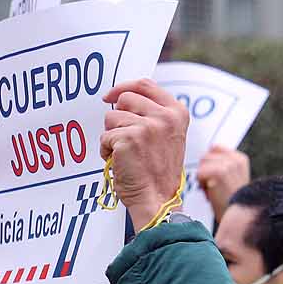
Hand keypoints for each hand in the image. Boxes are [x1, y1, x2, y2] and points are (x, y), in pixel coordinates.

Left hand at [101, 79, 190, 230]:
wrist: (158, 199)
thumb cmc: (159, 171)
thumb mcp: (169, 135)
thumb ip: (155, 114)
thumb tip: (124, 96)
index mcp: (177, 113)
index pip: (145, 85)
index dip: (124, 87)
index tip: (110, 96)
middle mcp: (165, 117)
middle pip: (125, 98)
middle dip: (118, 117)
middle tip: (126, 138)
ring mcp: (148, 127)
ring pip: (111, 117)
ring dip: (112, 136)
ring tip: (126, 154)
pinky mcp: (129, 139)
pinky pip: (105, 137)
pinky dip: (107, 150)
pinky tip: (120, 162)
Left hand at [196, 145, 250, 222]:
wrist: (238, 216)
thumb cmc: (232, 202)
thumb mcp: (233, 178)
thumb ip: (222, 165)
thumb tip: (205, 156)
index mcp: (241, 159)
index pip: (215, 148)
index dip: (210, 163)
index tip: (215, 177)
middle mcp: (236, 159)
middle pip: (206, 156)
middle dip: (206, 171)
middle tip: (215, 186)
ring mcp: (229, 165)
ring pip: (202, 163)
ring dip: (203, 178)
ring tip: (214, 189)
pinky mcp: (220, 172)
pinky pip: (200, 173)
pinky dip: (202, 184)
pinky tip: (212, 192)